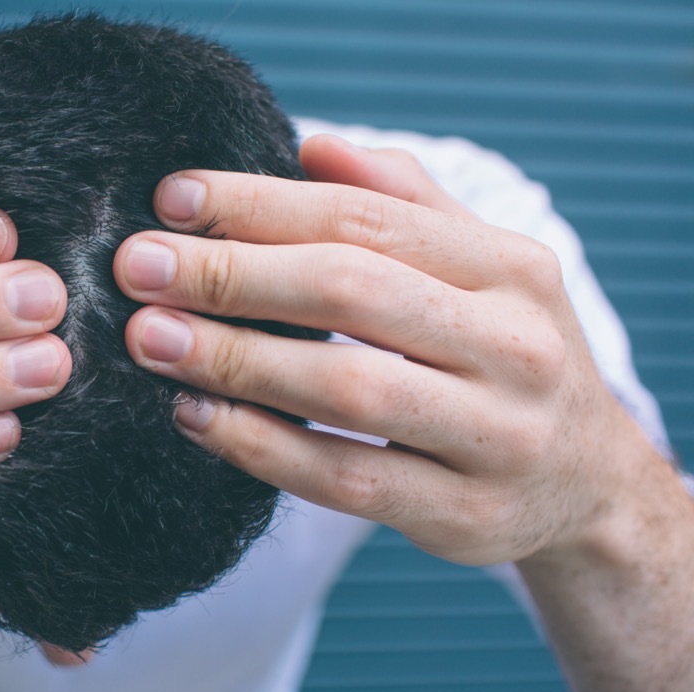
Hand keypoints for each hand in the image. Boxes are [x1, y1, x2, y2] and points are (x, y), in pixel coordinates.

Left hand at [114, 134, 640, 565]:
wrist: (587, 484)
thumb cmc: (505, 357)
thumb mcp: (484, 270)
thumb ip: (405, 204)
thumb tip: (314, 143)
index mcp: (511, 268)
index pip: (364, 218)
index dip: (260, 204)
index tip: (171, 200)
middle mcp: (515, 346)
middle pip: (351, 290)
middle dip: (231, 274)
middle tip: (137, 268)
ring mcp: (496, 438)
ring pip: (346, 386)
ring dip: (234, 359)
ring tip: (150, 339)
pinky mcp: (462, 514)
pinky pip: (345, 477)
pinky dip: (262, 446)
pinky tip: (196, 417)